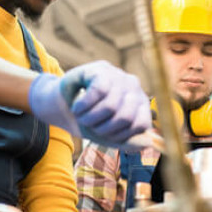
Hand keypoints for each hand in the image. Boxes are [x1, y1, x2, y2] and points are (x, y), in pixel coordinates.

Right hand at [28, 61, 151, 147]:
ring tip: (81, 116)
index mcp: (141, 104)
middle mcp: (134, 87)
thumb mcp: (108, 135)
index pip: (141, 125)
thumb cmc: (90, 120)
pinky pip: (97, 92)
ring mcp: (119, 76)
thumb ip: (127, 141)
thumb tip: (147, 143)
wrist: (64, 105)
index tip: (104, 135)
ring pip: (110, 106)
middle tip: (89, 125)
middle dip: (102, 129)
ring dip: (89, 118)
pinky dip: (82, 106)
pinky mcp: (102, 69)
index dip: (120, 136)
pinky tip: (76, 107)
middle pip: (124, 117)